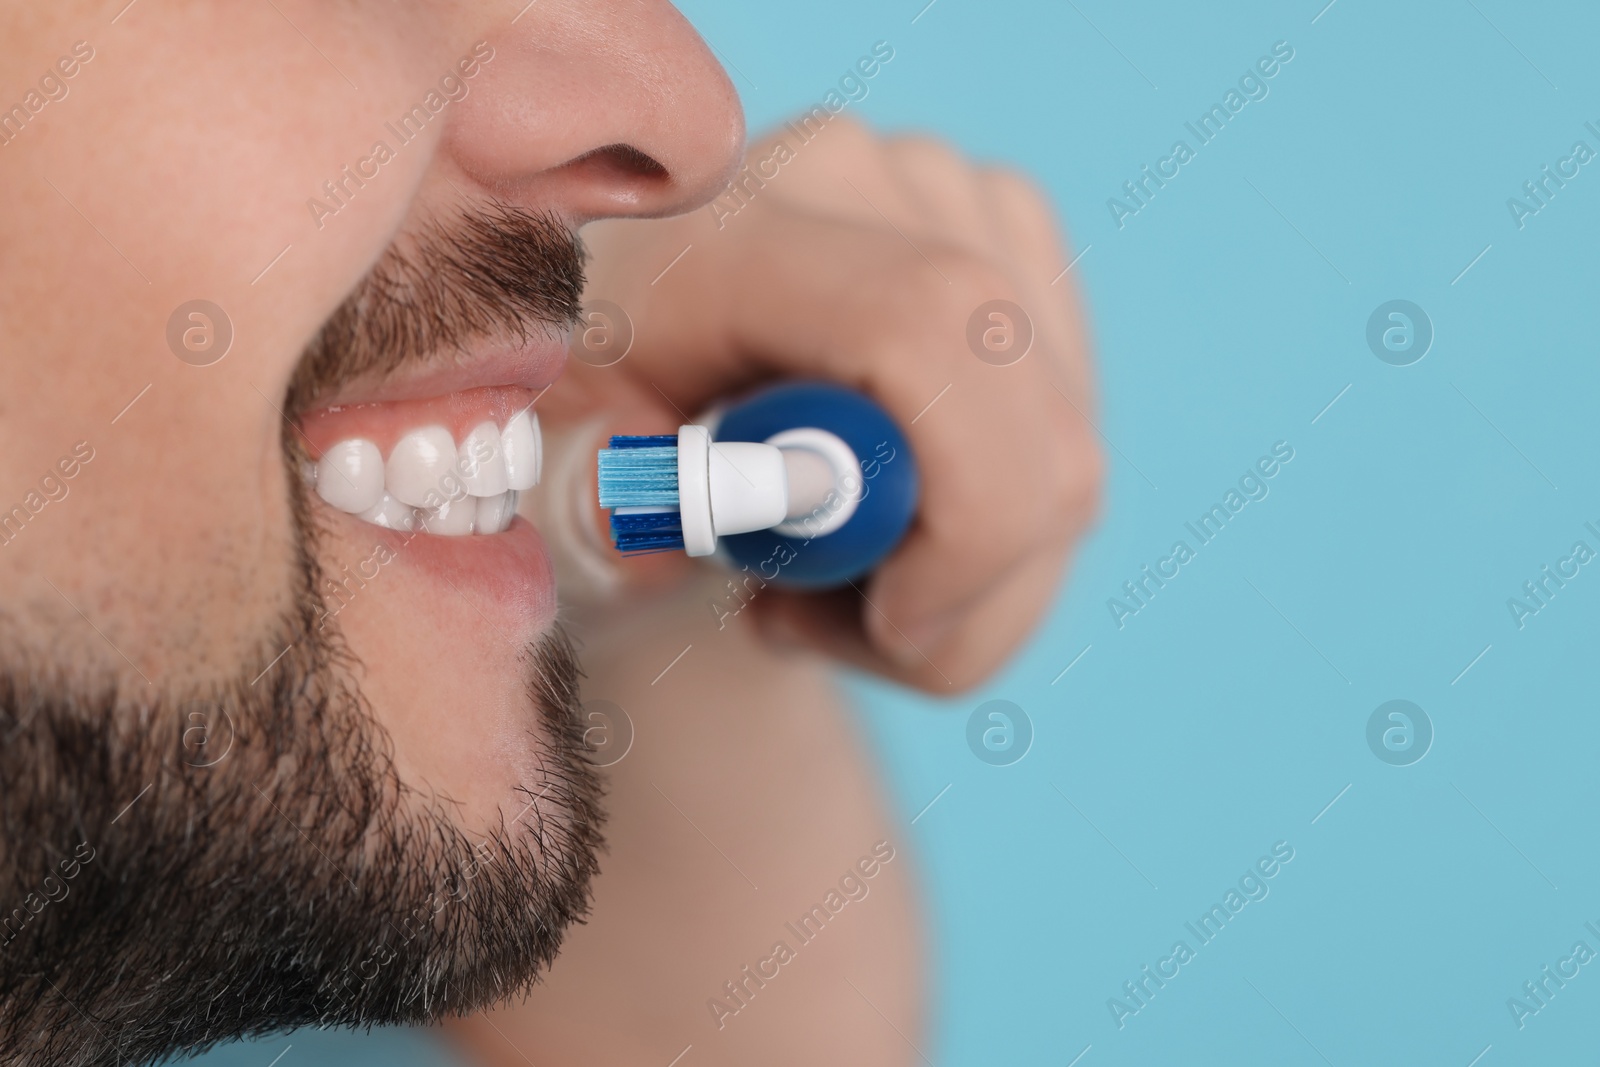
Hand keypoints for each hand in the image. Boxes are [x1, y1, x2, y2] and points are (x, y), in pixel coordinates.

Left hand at [560, 116, 1100, 689]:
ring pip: (1066, 453)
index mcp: (727, 229)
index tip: (894, 623)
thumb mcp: (559, 494)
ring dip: (982, 586)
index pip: (931, 326)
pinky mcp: (1013, 241)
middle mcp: (857, 181)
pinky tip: (902, 525)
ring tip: (847, 584)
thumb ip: (591, 509)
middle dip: (976, 590)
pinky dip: (1010, 542)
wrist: (643, 404)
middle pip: (1028, 412)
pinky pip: (1073, 438)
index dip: (964, 506)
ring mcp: (952, 199)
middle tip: (861, 637)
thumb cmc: (596, 458)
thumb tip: (642, 528)